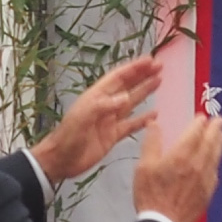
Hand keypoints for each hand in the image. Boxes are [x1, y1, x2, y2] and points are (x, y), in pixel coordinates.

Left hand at [30, 54, 162, 187]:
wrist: (61, 160)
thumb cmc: (69, 136)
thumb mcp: (83, 117)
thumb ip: (103, 105)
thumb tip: (126, 96)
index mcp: (97, 96)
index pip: (118, 78)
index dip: (134, 68)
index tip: (150, 60)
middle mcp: (105, 105)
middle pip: (127, 86)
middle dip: (142, 75)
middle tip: (160, 66)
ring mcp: (110, 120)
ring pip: (131, 102)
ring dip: (144, 92)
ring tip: (159, 82)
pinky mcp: (114, 136)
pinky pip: (131, 125)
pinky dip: (143, 119)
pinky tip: (155, 115)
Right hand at [130, 113, 221, 221]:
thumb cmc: (151, 197)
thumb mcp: (143, 167)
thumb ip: (151, 143)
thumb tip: (154, 126)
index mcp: (181, 155)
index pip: (195, 132)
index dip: (200, 123)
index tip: (202, 117)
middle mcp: (197, 165)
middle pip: (210, 142)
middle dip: (215, 129)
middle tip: (218, 121)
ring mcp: (205, 179)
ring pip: (216, 156)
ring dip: (219, 144)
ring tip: (221, 136)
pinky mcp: (208, 192)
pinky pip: (215, 172)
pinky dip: (215, 163)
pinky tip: (214, 162)